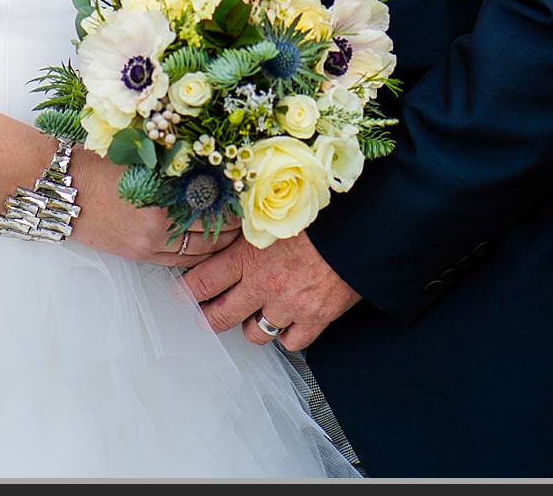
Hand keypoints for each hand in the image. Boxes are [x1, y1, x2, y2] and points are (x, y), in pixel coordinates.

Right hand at [68, 148, 237, 267]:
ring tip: (233, 234)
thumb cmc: (99, 164)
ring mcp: (147, 245)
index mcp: (163, 198)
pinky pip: (176, 262)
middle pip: (211, 234)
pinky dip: (195, 256)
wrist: (61, 189)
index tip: (250, 198)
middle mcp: (158, 227)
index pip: (215, 207)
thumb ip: (176, 166)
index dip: (237, 205)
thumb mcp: (143, 158)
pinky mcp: (136, 255)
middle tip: (249, 219)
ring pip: (197, 253)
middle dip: (234, 229)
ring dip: (218, 245)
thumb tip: (213, 165)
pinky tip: (206, 247)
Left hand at [181, 228, 361, 352]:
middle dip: (208, 318)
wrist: (370, 222)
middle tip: (207, 314)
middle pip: (218, 317)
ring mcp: (290, 305)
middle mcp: (264, 284)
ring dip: (252, 325)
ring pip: (254, 334)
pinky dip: (288, 334)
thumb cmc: (325, 210)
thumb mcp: (278, 210)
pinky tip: (290, 320)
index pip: (200, 283)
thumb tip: (231, 229)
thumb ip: (251, 225)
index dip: (186, 291)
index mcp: (249, 253)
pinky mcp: (316, 317)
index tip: (182, 293)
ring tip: (257, 312)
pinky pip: (290, 343)